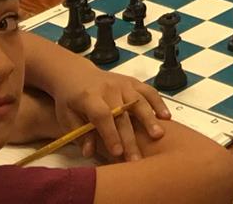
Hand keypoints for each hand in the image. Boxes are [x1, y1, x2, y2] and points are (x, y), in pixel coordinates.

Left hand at [48, 68, 168, 161]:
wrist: (76, 74)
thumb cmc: (70, 100)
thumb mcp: (66, 117)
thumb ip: (79, 134)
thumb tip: (89, 152)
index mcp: (89, 96)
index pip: (102, 115)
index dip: (110, 134)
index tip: (117, 153)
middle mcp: (108, 88)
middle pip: (123, 113)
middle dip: (130, 138)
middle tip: (137, 159)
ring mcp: (123, 83)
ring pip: (139, 102)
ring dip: (149, 119)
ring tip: (159, 135)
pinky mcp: (132, 81)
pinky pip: (148, 91)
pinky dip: (158, 103)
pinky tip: (166, 116)